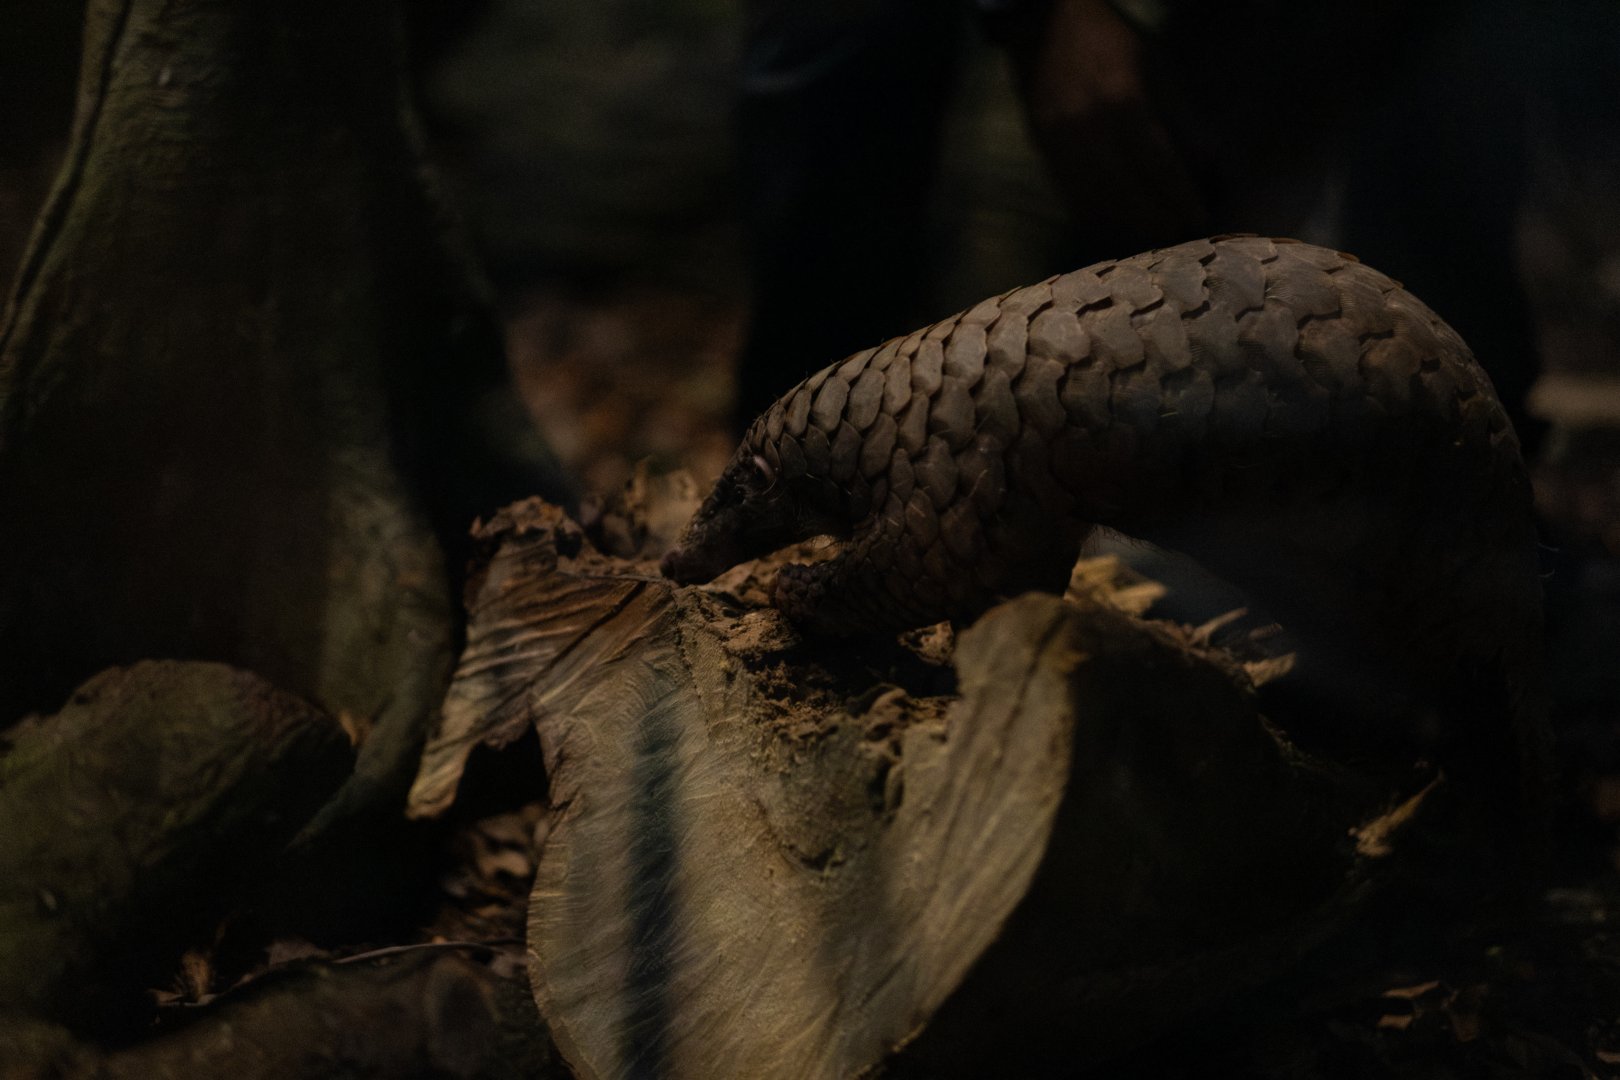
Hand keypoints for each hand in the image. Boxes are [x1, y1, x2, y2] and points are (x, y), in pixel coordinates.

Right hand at [1005, 0, 1206, 246]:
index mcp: (1122, 101)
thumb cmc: (1111, 41)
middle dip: (1153, 218)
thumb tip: (1207, 163)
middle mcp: (1088, 128)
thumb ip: (1181, 115)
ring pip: (1094, 199)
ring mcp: (1060, 142)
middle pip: (1124, 191)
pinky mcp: (1042, 149)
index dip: (1179, 195)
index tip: (1198, 217)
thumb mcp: (1155, 66)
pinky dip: (1094, 213)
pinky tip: (1112, 223)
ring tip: (1149, 236)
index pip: (1157, 164)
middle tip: (1176, 234)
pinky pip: (1069, 193)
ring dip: (1124, 223)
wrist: (1045, 26)